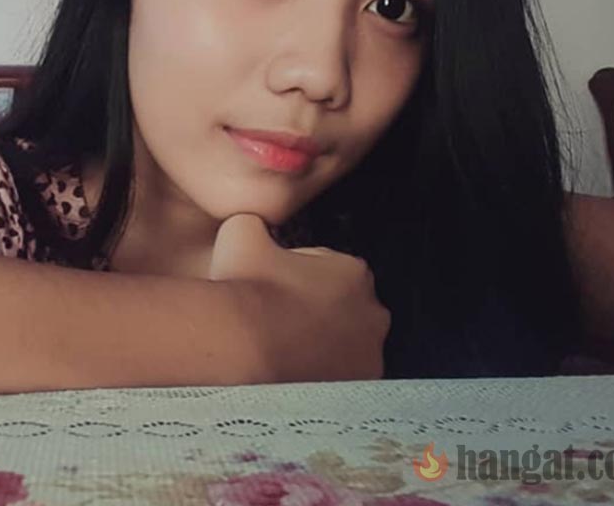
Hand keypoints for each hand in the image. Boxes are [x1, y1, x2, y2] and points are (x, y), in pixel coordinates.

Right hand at [209, 213, 390, 382]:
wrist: (241, 347)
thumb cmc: (246, 288)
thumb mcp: (241, 231)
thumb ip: (253, 221)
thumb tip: (251, 224)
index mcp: (354, 271)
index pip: (329, 268)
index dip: (297, 275)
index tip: (274, 287)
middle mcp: (373, 313)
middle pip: (341, 308)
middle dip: (315, 313)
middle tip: (276, 320)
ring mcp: (369, 357)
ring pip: (343, 346)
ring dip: (319, 346)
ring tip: (279, 350)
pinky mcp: (356, 392)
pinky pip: (337, 380)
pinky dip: (319, 377)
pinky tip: (288, 373)